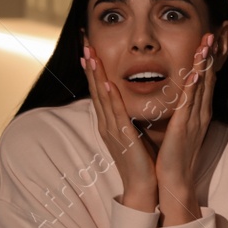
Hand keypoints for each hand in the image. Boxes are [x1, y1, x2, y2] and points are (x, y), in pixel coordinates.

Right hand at [82, 41, 157, 211]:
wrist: (142, 186)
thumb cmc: (141, 160)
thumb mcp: (132, 133)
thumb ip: (127, 117)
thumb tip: (127, 103)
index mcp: (109, 121)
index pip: (99, 88)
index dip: (94, 68)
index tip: (89, 47)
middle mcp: (106, 123)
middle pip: (95, 88)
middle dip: (90, 64)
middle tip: (85, 42)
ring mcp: (112, 130)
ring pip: (101, 97)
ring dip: (96, 75)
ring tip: (90, 54)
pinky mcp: (122, 138)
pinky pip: (115, 114)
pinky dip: (110, 98)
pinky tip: (106, 83)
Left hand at [156, 34, 216, 224]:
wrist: (174, 181)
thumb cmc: (174, 157)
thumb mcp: (180, 129)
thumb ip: (181, 113)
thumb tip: (179, 100)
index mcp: (198, 113)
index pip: (205, 81)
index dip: (208, 60)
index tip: (209, 41)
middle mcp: (200, 113)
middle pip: (208, 78)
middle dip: (210, 55)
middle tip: (214, 33)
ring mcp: (195, 119)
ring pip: (202, 85)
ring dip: (204, 63)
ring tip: (207, 43)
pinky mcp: (185, 126)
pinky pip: (190, 101)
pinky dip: (194, 84)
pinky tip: (196, 70)